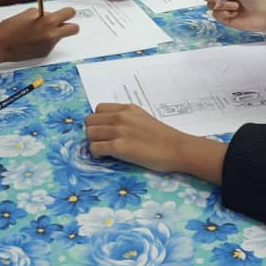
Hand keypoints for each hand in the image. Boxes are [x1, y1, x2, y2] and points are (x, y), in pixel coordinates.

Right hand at [0, 7, 78, 62]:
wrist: (0, 45)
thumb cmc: (10, 27)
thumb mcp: (29, 13)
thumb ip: (44, 13)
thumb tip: (52, 15)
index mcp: (48, 21)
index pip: (70, 13)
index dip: (68, 11)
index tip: (65, 12)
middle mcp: (52, 34)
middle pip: (74, 29)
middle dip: (69, 24)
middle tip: (61, 23)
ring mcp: (49, 45)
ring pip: (60, 37)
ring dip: (55, 33)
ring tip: (39, 31)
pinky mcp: (45, 53)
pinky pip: (51, 44)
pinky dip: (46, 41)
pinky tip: (33, 40)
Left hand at [86, 103, 225, 183]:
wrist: (177, 148)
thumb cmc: (164, 137)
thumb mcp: (143, 119)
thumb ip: (127, 119)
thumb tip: (112, 126)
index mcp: (127, 109)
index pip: (98, 109)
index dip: (99, 121)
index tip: (104, 131)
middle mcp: (120, 116)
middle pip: (90, 121)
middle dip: (93, 132)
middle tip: (102, 142)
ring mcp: (119, 131)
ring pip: (89, 134)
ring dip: (93, 143)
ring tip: (104, 150)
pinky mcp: (118, 147)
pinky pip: (94, 148)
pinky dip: (96, 154)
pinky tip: (106, 157)